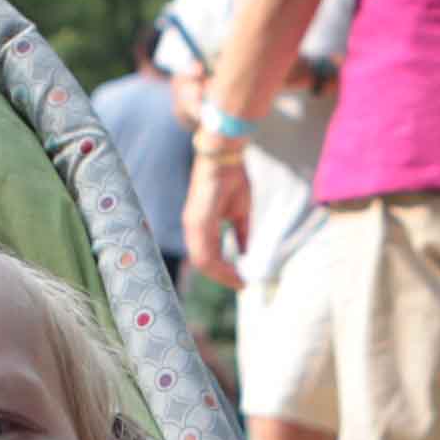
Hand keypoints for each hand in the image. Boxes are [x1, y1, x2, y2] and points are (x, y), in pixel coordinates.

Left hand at [181, 137, 245, 290]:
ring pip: (203, 261)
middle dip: (223, 277)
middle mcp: (193, 227)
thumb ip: (241, 234)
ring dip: (222, 275)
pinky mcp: (198, 219)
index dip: (223, 271)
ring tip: (239, 281)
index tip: (241, 280)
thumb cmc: (232, 177)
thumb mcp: (240, 212)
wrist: (226, 154)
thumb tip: (246, 254)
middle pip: (203, 264)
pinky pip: (205, 251)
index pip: (207, 257)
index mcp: (200, 225)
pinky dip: (220, 265)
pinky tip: (234, 270)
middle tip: (241, 285)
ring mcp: (193, 224)